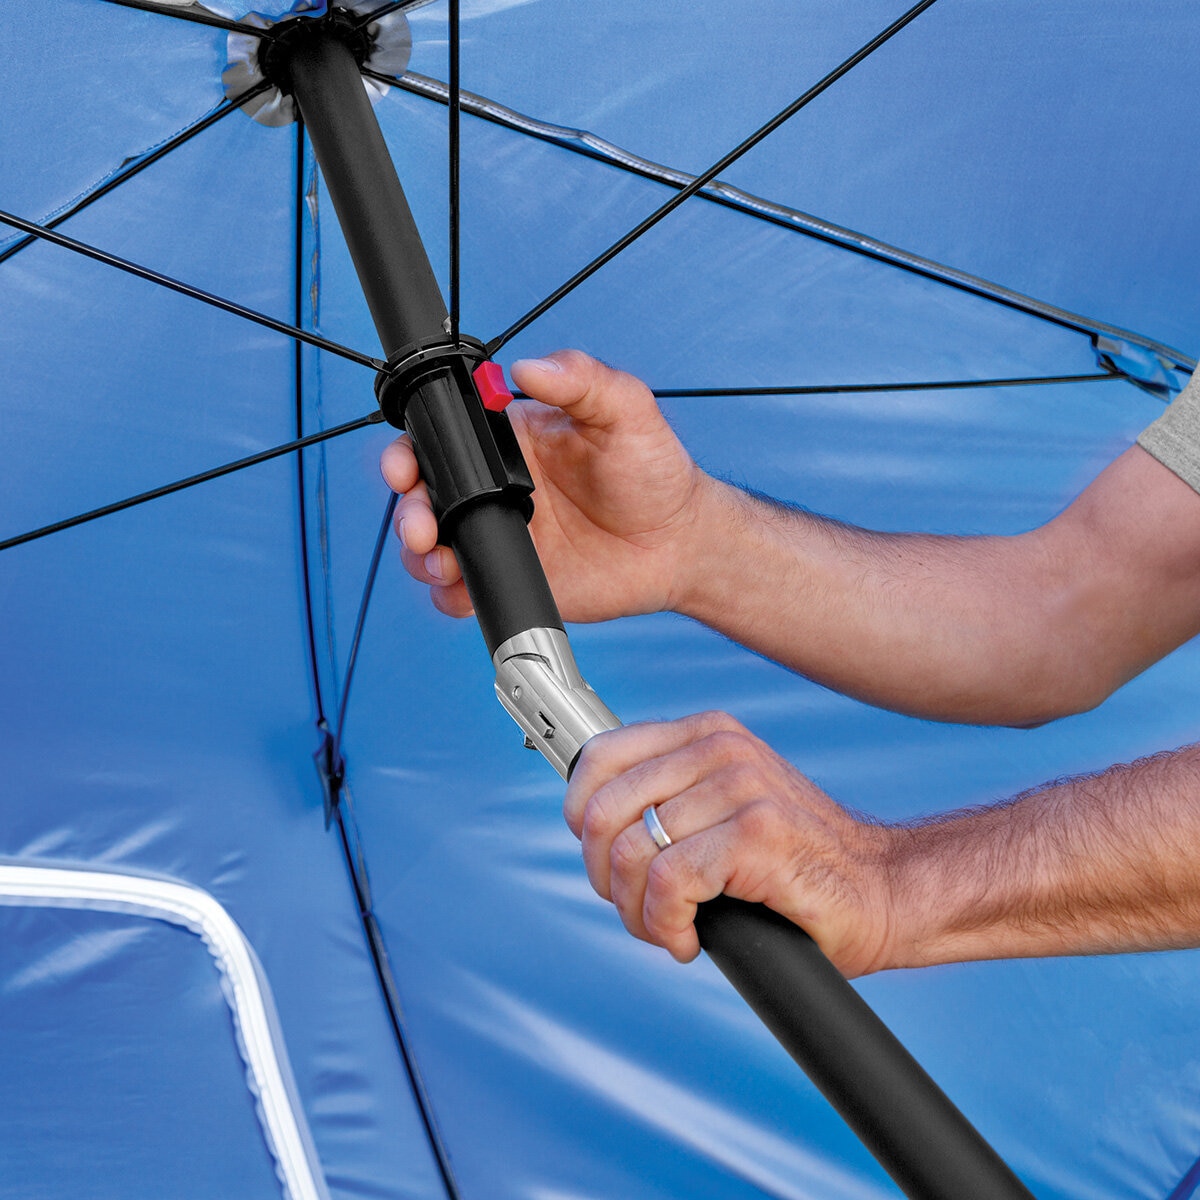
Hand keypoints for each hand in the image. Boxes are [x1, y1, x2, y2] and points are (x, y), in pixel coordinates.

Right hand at [379, 350, 706, 621]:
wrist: (679, 544)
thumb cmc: (654, 472)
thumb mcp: (625, 411)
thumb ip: (581, 379)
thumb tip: (528, 367)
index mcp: (509, 441)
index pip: (442, 440)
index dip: (411, 452)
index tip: (405, 468)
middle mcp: (495, 488)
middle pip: (423, 498)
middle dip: (408, 513)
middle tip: (423, 528)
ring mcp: (500, 535)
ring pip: (431, 548)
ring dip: (421, 557)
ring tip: (442, 561)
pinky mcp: (512, 577)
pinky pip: (462, 590)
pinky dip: (450, 594)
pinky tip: (465, 587)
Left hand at [563, 711, 899, 977]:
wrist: (882, 892)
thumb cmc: (794, 865)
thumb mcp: (722, 808)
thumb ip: (668, 797)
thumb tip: (588, 821)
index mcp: (705, 733)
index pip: (600, 757)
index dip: (581, 817)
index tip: (603, 859)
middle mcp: (720, 748)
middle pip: (603, 812)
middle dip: (605, 877)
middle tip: (640, 910)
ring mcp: (741, 787)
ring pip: (632, 854)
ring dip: (637, 913)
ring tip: (668, 929)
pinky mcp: (757, 834)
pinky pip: (667, 884)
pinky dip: (666, 926)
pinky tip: (688, 940)